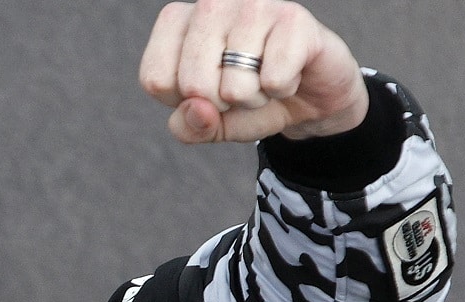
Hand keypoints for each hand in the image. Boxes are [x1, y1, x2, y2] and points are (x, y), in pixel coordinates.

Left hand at [138, 0, 369, 144]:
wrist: (308, 95)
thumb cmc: (249, 99)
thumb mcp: (208, 123)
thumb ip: (188, 126)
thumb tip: (199, 109)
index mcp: (177, 22)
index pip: (156, 80)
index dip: (186, 103)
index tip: (209, 88)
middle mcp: (210, 3)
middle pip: (193, 86)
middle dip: (221, 104)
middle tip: (242, 84)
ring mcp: (251, 4)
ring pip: (234, 87)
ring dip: (254, 98)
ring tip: (265, 76)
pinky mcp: (291, 17)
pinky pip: (273, 81)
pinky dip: (283, 89)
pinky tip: (289, 70)